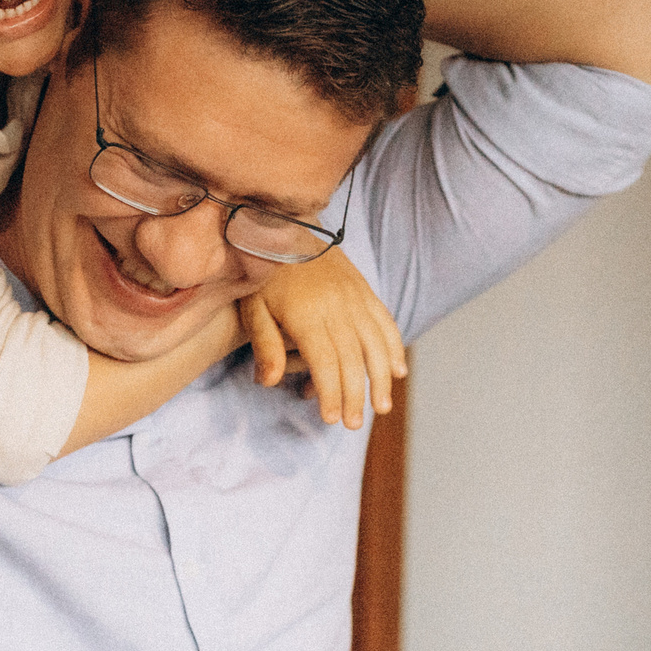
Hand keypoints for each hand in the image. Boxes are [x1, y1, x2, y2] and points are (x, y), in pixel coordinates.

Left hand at [240, 252, 406, 429]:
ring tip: (382, 407)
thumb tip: (269, 382)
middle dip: (356, 395)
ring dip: (381, 378)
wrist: (283, 225)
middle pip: (353, 358)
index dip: (331, 392)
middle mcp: (337, 306)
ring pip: (375, 343)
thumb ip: (264, 345)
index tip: (332, 418)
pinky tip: (398, 371)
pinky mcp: (363, 290)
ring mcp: (354, 297)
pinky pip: (385, 321)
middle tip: (354, 425)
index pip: (325, 361)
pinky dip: (394, 347)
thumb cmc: (262, 272)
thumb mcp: (252, 307)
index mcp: (307, 313)